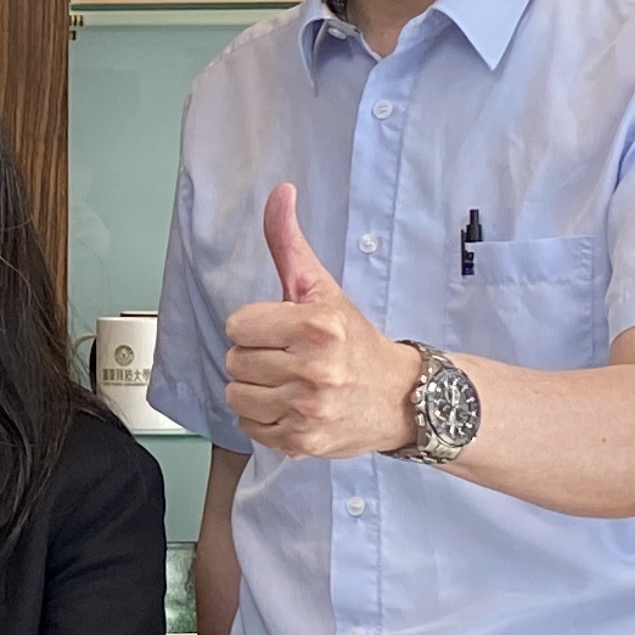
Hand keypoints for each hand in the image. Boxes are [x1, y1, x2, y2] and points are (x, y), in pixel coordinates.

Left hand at [224, 183, 425, 460]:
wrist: (400, 397)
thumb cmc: (354, 339)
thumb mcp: (322, 288)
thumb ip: (289, 244)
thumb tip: (279, 192)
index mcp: (316, 326)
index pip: (237, 325)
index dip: (255, 326)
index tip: (281, 330)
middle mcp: (313, 370)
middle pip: (235, 361)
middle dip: (255, 357)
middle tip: (287, 358)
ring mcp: (307, 410)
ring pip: (236, 396)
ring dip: (254, 390)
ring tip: (286, 383)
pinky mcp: (302, 443)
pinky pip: (249, 427)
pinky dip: (262, 419)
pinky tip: (290, 406)